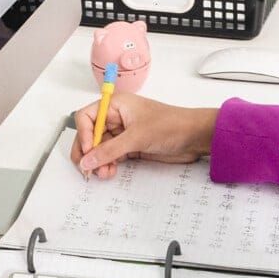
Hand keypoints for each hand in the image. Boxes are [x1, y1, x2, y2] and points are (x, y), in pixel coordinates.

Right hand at [70, 92, 218, 179]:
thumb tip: (87, 161)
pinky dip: (107, 165)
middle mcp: (116, 117)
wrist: (195, 137)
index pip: (86, 117)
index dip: (83, 134)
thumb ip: (110, 150)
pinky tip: (109, 171)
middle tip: (86, 168)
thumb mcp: (137, 136)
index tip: (88, 150)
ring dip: (97, 161)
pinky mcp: (130, 146)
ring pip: (100, 148)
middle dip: (87, 152)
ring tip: (103, 172)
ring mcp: (123, 133)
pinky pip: (111, 156)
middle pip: (90, 134)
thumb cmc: (172, 125)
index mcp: (116, 105)